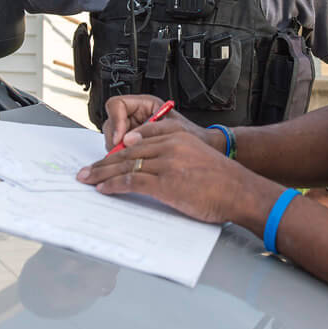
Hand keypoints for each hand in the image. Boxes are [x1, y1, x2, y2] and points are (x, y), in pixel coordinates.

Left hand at [77, 129, 250, 223]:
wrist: (239, 192)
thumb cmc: (222, 180)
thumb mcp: (197, 155)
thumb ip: (174, 155)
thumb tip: (151, 166)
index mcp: (177, 137)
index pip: (139, 138)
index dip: (118, 148)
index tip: (105, 157)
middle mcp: (169, 146)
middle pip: (128, 151)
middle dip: (104, 161)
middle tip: (87, 169)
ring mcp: (166, 164)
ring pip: (126, 165)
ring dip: (102, 173)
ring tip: (88, 179)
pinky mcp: (165, 184)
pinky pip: (131, 181)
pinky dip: (114, 185)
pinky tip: (103, 189)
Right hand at [102, 94, 220, 151]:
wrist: (201, 148)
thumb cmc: (192, 135)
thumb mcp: (173, 129)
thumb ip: (150, 130)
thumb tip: (127, 139)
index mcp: (144, 104)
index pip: (117, 105)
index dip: (115, 120)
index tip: (120, 137)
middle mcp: (136, 116)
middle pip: (110, 122)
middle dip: (114, 138)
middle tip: (121, 153)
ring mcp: (132, 131)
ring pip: (112, 137)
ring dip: (116, 149)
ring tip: (130, 159)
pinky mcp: (132, 145)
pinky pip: (118, 150)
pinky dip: (121, 157)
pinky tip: (131, 162)